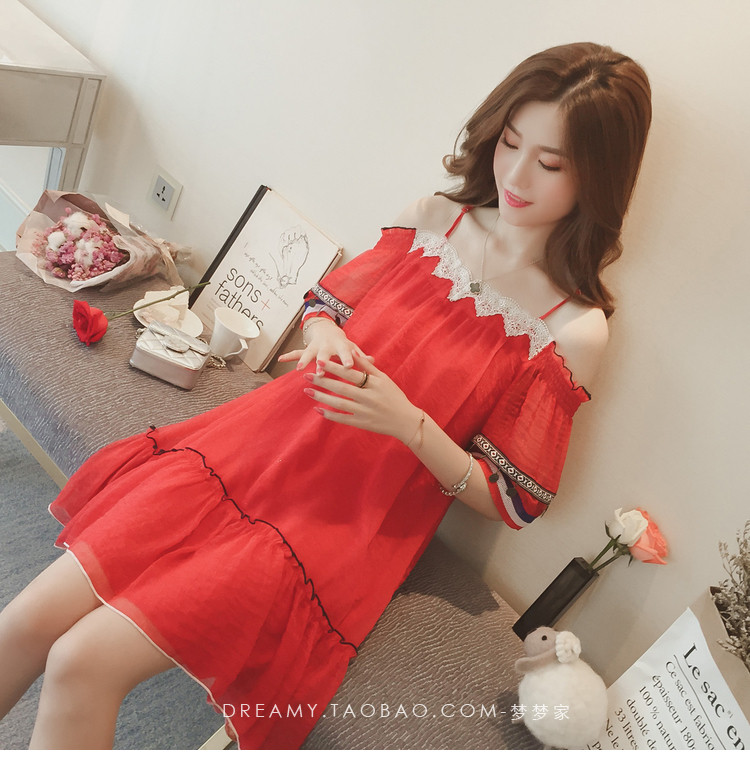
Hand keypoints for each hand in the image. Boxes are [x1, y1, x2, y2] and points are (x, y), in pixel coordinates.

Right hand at [278, 318, 372, 373]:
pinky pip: (296, 353)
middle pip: (324, 355)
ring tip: (298, 369)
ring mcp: (315, 347)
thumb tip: (373, 361)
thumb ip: (361, 356)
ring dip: (304, 361)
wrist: (327, 330)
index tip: (348, 367)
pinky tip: (280, 360)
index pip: (345, 353)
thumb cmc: (343, 344)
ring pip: (308, 354)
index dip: (347, 359)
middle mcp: (327, 346)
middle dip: (322, 363)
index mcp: (341, 346)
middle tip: (321, 372)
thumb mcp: (353, 348)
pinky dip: (288, 356)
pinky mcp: (307, 349)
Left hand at [303, 356, 419, 442]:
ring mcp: (365, 412)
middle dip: (323, 381)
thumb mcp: (384, 379)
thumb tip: (353, 354)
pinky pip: (343, 419)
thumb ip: (368, 367)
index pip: (350, 374)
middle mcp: (369, 398)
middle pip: (342, 388)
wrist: (406, 421)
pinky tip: (317, 409)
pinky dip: (330, 415)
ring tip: (308, 390)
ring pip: (339, 404)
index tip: (319, 361)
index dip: (334, 367)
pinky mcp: (362, 424)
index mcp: (374, 384)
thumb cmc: (395, 396)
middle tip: (306, 375)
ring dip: (322, 397)